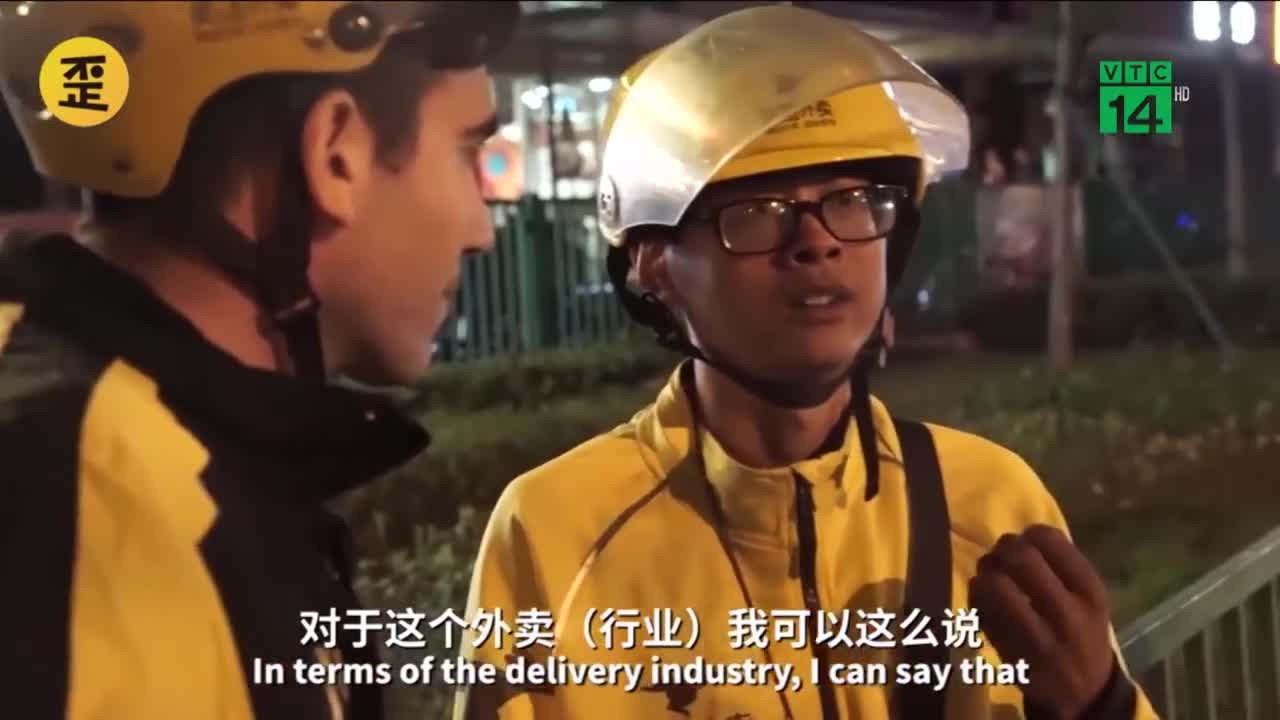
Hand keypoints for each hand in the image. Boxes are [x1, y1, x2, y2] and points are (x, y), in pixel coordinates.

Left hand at [968, 525, 1114, 719]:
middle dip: (1002, 550)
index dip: (1028, 535)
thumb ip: (1061, 565)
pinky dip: (975, 596)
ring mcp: (1038, 636)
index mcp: (1090, 592)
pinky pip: (980, 610)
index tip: (1026, 544)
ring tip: (989, 577)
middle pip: (1019, 557)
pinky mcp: (1011, 653)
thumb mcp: (1088, 598)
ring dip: (984, 572)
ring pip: (994, 583)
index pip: (1049, 540)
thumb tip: (1020, 535)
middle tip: (1001, 558)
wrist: (1084, 691)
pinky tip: (984, 601)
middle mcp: (1068, 614)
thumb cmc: (1082, 632)